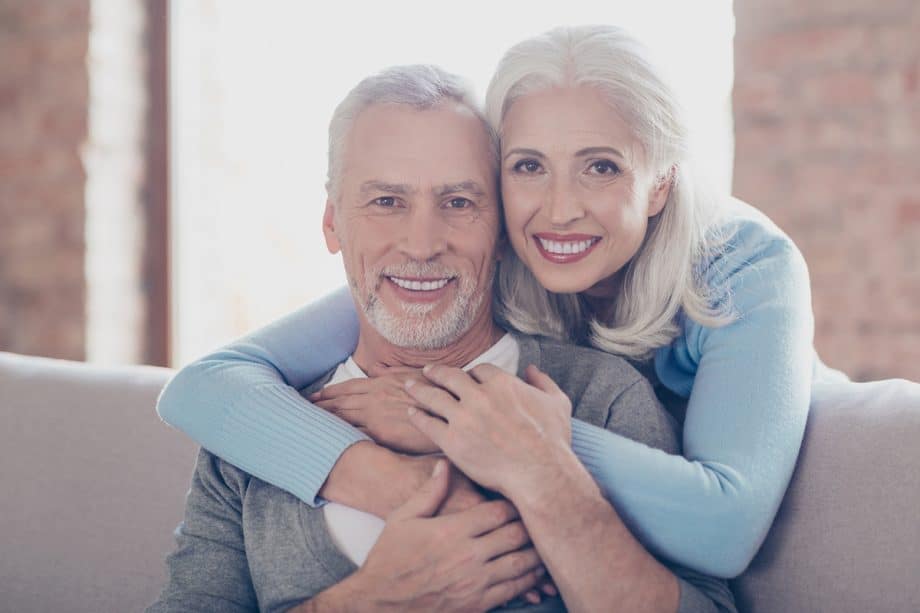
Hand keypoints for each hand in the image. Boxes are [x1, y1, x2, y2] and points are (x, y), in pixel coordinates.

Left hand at [310, 365, 439, 453]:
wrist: (453, 407)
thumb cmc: (437, 392)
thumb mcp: (414, 376)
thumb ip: (393, 373)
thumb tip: (376, 370)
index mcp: (382, 382)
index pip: (348, 387)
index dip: (328, 392)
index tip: (313, 397)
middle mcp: (375, 396)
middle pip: (339, 402)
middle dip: (318, 407)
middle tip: (297, 411)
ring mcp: (377, 414)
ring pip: (342, 417)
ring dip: (321, 420)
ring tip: (303, 425)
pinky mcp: (382, 432)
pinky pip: (353, 433)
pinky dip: (337, 435)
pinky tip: (325, 440)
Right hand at [349, 460, 545, 612]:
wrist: (380, 602)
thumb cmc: (389, 558)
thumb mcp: (402, 518)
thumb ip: (429, 492)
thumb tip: (445, 464)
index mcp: (452, 530)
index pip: (498, 512)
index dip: (514, 503)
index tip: (522, 498)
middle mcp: (468, 555)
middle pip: (515, 535)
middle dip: (530, 525)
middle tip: (542, 516)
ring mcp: (474, 582)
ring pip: (520, 563)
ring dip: (536, 553)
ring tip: (547, 542)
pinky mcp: (477, 605)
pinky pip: (512, 590)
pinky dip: (529, 580)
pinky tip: (536, 573)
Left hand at [405, 363, 572, 497]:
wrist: (539, 473)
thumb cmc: (552, 441)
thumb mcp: (557, 403)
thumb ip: (544, 382)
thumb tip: (531, 369)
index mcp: (502, 383)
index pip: (479, 370)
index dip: (471, 373)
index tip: (465, 377)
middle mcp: (479, 396)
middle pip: (451, 378)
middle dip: (437, 373)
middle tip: (427, 371)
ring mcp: (463, 417)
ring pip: (434, 397)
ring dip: (420, 390)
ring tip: (410, 386)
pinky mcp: (452, 440)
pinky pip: (428, 424)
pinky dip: (417, 416)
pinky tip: (411, 413)